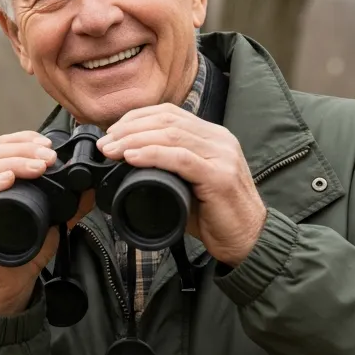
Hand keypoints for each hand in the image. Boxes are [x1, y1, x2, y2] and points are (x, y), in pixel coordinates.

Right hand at [0, 132, 92, 316]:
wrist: (7, 287)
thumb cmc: (23, 253)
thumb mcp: (52, 225)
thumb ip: (70, 207)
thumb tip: (91, 187)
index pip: (3, 148)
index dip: (24, 140)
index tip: (49, 144)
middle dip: (24, 150)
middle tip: (49, 157)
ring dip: (13, 162)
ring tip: (38, 166)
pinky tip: (7, 179)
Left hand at [97, 104, 266, 265]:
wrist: (249, 241)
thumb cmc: (216, 215)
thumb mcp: (189, 183)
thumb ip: (167, 168)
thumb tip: (127, 163)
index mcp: (212, 136)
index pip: (169, 113)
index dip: (136, 119)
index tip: (112, 133)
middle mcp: (219, 140)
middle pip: (166, 120)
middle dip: (129, 129)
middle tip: (105, 144)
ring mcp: (222, 155)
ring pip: (171, 135)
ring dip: (134, 140)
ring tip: (112, 150)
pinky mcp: (220, 176)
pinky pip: (181, 158)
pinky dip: (152, 155)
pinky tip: (132, 158)